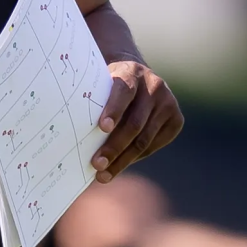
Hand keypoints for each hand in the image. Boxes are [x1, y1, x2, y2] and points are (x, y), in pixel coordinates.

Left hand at [90, 61, 182, 182]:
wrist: (136, 74)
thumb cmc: (108, 83)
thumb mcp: (101, 81)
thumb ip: (93, 99)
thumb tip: (70, 132)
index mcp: (131, 71)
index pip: (124, 91)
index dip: (114, 109)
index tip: (102, 127)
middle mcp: (153, 86)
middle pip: (134, 123)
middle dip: (114, 147)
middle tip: (97, 164)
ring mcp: (168, 102)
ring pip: (144, 139)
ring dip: (122, 160)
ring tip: (104, 174)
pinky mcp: (176, 119)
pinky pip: (153, 145)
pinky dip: (135, 157)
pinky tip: (120, 165)